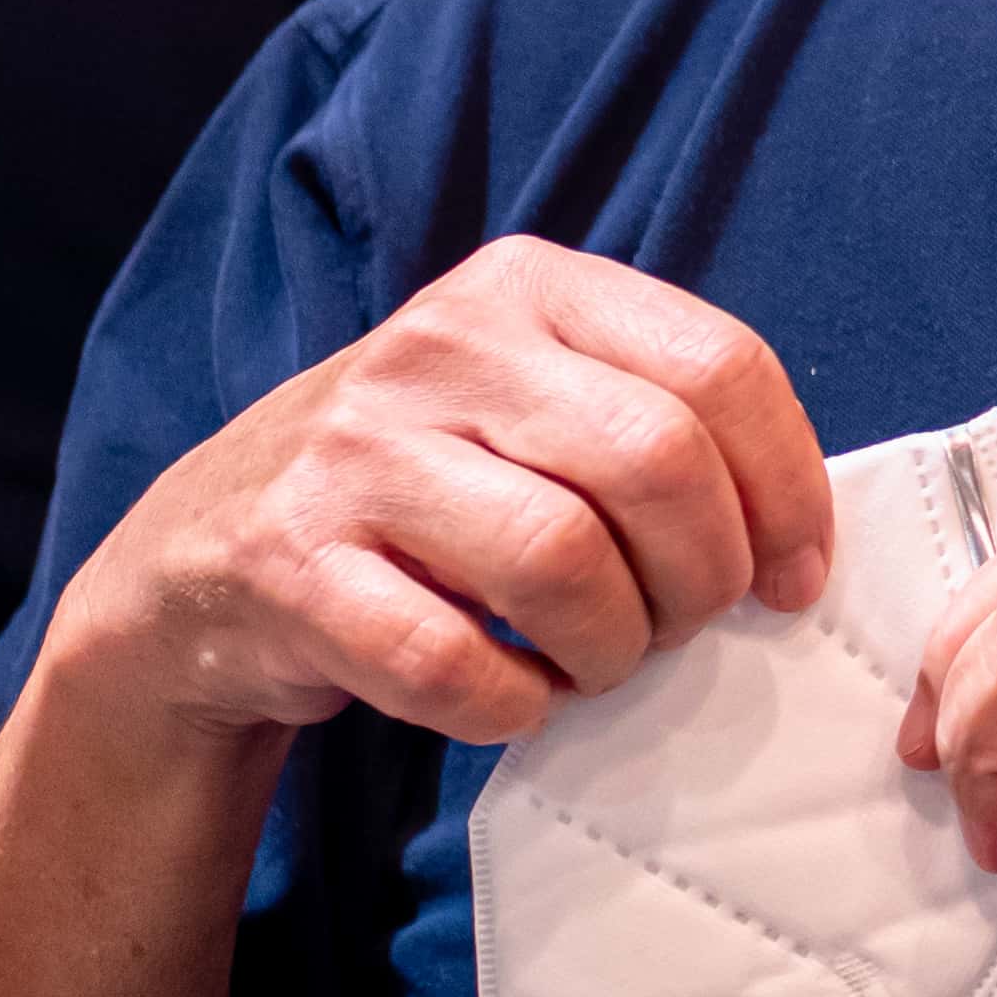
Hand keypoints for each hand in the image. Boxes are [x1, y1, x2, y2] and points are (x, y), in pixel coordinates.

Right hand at [54, 237, 832, 748]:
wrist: (197, 561)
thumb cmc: (425, 488)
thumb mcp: (536, 402)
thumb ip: (661, 425)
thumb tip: (799, 546)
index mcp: (529, 288)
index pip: (721, 368)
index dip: (788, 489)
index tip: (795, 578)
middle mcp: (441, 347)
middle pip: (657, 466)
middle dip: (701, 579)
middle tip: (680, 629)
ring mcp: (353, 452)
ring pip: (563, 562)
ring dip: (611, 650)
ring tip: (594, 664)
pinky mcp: (288, 566)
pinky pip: (451, 662)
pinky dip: (511, 708)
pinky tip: (511, 700)